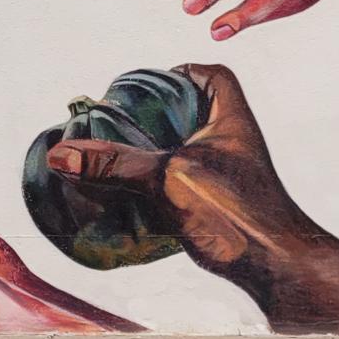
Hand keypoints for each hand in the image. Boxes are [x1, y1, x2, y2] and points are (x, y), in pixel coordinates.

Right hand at [43, 64, 318, 278]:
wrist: (278, 267)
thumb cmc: (236, 212)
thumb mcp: (168, 178)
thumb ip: (116, 163)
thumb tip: (61, 154)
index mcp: (231, 119)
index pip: (213, 75)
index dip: (181, 71)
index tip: (148, 83)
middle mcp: (233, 143)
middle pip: (193, 113)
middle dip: (157, 114)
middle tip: (120, 120)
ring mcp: (228, 176)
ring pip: (186, 152)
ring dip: (155, 153)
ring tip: (116, 156)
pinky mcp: (219, 207)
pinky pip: (183, 187)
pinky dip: (158, 187)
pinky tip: (130, 198)